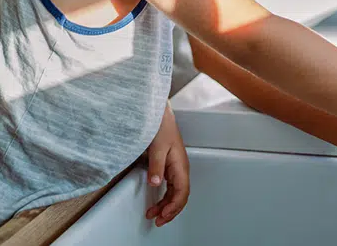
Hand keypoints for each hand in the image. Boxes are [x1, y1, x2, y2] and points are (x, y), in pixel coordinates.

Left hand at [145, 106, 189, 226]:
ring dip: (166, 205)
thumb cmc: (162, 127)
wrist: (160, 116)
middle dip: (170, 211)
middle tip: (157, 220)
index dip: (174, 207)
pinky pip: (170, 187)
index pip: (182, 192)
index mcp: (181, 166)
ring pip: (175, 193)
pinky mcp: (169, 167)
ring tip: (154, 214)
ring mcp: (175, 169)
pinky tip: (157, 201)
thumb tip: (155, 183)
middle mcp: (180, 169)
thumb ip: (156, 167)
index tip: (163, 215)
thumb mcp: (157, 148)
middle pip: (180, 196)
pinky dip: (164, 197)